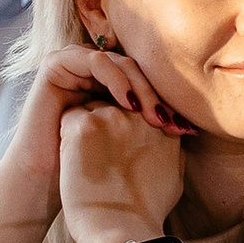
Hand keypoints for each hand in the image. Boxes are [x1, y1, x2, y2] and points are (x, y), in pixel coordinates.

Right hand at [4, 45, 189, 188]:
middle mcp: (96, 72)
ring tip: (151, 115)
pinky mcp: (56, 65)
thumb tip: (194, 129)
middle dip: (157, 96)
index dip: (169, 104)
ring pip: (119, 62)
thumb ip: (152, 131)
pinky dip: (114, 79)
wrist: (48, 182)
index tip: (186, 131)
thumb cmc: (89, 172)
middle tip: (170, 122)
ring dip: (140, 87)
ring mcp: (76, 65)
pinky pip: (93, 60)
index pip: (148, 83)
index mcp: (114, 87)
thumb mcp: (127, 147)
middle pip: (138, 70)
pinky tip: (126, 105)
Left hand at [60, 101, 185, 242]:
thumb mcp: (175, 180)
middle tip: (99, 153)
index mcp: (163, 128)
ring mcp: (112, 117)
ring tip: (85, 158)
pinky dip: (66, 133)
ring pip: (91, 105)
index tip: (118, 147)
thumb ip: (172, 152)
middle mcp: (141, 116)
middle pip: (116, 102)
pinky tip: (71, 157)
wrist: (121, 231)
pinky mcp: (83, 126)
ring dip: (86, 126)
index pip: (140, 109)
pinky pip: (69, 116)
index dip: (126, 126)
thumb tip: (170, 144)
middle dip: (107, 121)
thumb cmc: (145, 213)